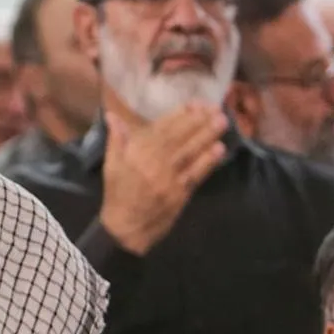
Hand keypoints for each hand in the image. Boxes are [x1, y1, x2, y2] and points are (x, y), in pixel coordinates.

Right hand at [96, 105, 226, 254]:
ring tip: (222, 122)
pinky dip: (208, 161)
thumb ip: (116, 139)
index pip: (162, 128)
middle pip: (180, 137)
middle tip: (216, 108)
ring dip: (208, 136)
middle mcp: (154, 163)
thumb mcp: (111, 165)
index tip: (195, 104)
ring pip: (190, 152)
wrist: (125, 229)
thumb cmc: (118, 194)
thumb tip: (114, 116)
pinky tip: (220, 149)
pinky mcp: (180, 194)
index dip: (180, 115)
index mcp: (137, 153)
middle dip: (199, 121)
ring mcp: (168, 179)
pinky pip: (196, 174)